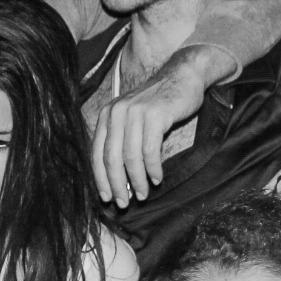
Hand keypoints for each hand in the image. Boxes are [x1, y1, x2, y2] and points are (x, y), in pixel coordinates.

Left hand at [89, 59, 210, 206]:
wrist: (183, 76)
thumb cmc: (159, 104)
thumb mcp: (133, 118)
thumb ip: (122, 141)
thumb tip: (118, 180)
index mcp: (107, 115)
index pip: (97, 153)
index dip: (101, 179)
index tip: (107, 198)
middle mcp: (117, 112)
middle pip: (111, 158)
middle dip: (117, 185)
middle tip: (125, 203)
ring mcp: (135, 112)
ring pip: (130, 157)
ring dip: (137, 181)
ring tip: (144, 194)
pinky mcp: (154, 115)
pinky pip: (150, 151)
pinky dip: (153, 169)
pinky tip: (157, 178)